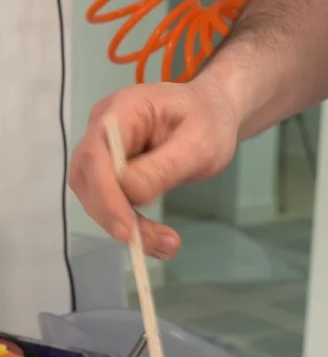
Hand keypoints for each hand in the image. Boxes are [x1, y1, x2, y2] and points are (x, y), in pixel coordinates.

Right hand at [68, 77, 238, 256]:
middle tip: (154, 242)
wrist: (212, 114)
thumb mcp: (198, 144)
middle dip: (114, 217)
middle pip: (87, 180)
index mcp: (121, 111)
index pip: (95, 156)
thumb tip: (132, 194)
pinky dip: (131, 226)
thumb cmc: (208, 121)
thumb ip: (164, 167)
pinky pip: (111, 203)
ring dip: (125, 227)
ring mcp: (104, 151)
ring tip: (166, 245)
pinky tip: (157, 240)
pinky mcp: (112, 172)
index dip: (106, 197)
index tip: (129, 230)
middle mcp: (102, 129)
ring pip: (96, 197)